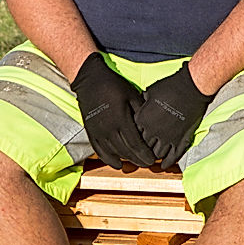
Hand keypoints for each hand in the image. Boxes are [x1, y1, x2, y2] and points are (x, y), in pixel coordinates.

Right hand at [70, 52, 154, 168]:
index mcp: (121, 120)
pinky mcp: (90, 132)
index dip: (145, 154)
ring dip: (126, 160)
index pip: (135, 144)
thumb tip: (153, 126)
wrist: (90, 80)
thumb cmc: (115, 85)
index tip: (153, 160)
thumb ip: (141, 112)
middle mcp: (108, 129)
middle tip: (148, 164)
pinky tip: (117, 164)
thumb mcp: (132, 95)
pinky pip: (99, 151)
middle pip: (126, 151)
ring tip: (136, 163)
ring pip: (113, 153)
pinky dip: (109, 159)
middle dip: (138, 160)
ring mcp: (98, 132)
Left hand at [135, 62, 214, 168]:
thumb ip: (142, 103)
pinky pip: (172, 157)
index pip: (133, 135)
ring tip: (153, 157)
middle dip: (143, 148)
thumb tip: (139, 105)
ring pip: (156, 154)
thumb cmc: (170, 86)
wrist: (191, 88)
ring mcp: (167, 138)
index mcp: (142, 120)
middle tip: (143, 151)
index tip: (135, 139)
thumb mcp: (150, 92)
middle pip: (143, 147)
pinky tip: (164, 166)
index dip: (134, 137)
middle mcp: (152, 131)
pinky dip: (167, 163)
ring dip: (154, 155)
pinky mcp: (181, 140)